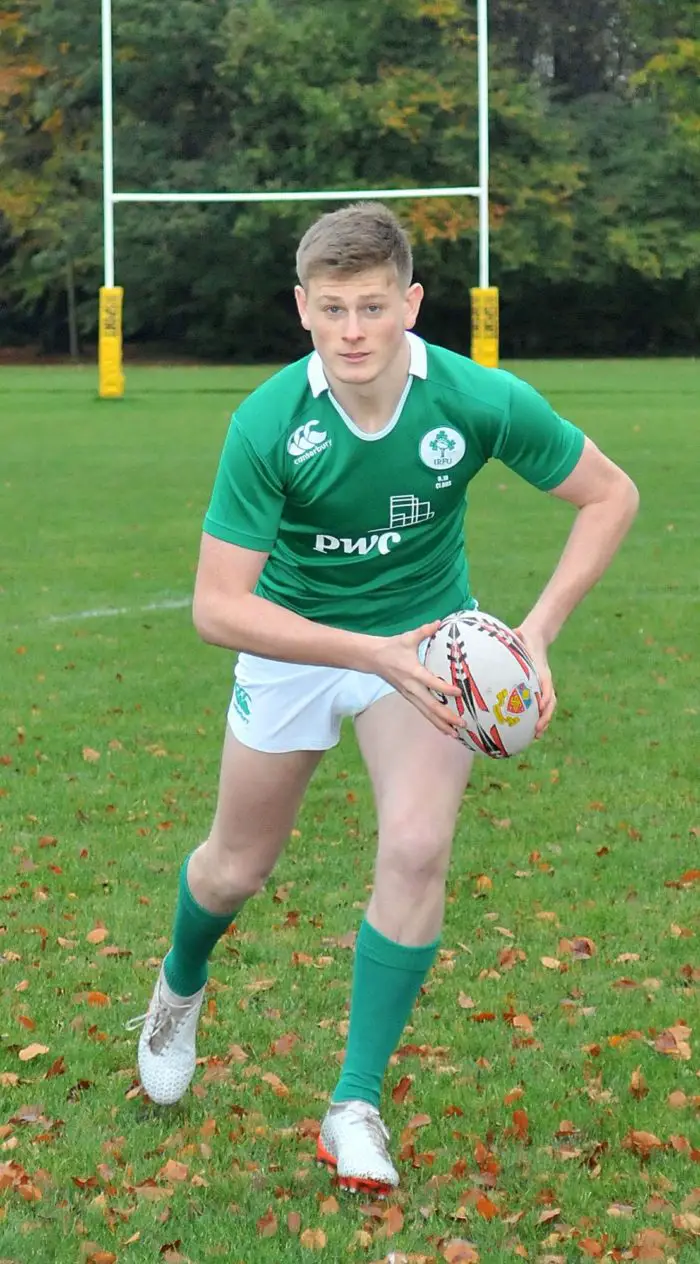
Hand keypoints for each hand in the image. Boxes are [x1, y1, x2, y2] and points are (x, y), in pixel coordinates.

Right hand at [370, 621, 464, 738]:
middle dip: (446, 716)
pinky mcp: (409, 697)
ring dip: (441, 723)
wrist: (373, 658)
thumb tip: (438, 622)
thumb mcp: (408, 637)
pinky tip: (445, 728)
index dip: (444, 688)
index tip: (459, 691)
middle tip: (462, 723)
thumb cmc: (392, 647)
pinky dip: (434, 721)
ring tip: (455, 734)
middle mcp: (411, 687)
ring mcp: (409, 695)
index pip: (431, 682)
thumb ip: (424, 631)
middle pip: (430, 705)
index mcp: (412, 672)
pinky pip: (423, 711)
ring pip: (426, 713)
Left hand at [513, 621, 555, 737]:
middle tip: (537, 730)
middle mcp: (544, 680)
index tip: (541, 706)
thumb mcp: (519, 636)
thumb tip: (510, 632)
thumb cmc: (524, 638)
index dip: (545, 696)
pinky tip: (528, 731)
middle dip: (545, 716)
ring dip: (543, 721)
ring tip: (536, 736)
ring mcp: (542, 687)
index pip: (546, 685)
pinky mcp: (538, 690)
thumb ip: (515, 635)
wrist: (534, 638)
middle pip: (550, 701)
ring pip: (547, 707)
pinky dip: (537, 718)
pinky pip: (540, 706)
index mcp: (541, 670)